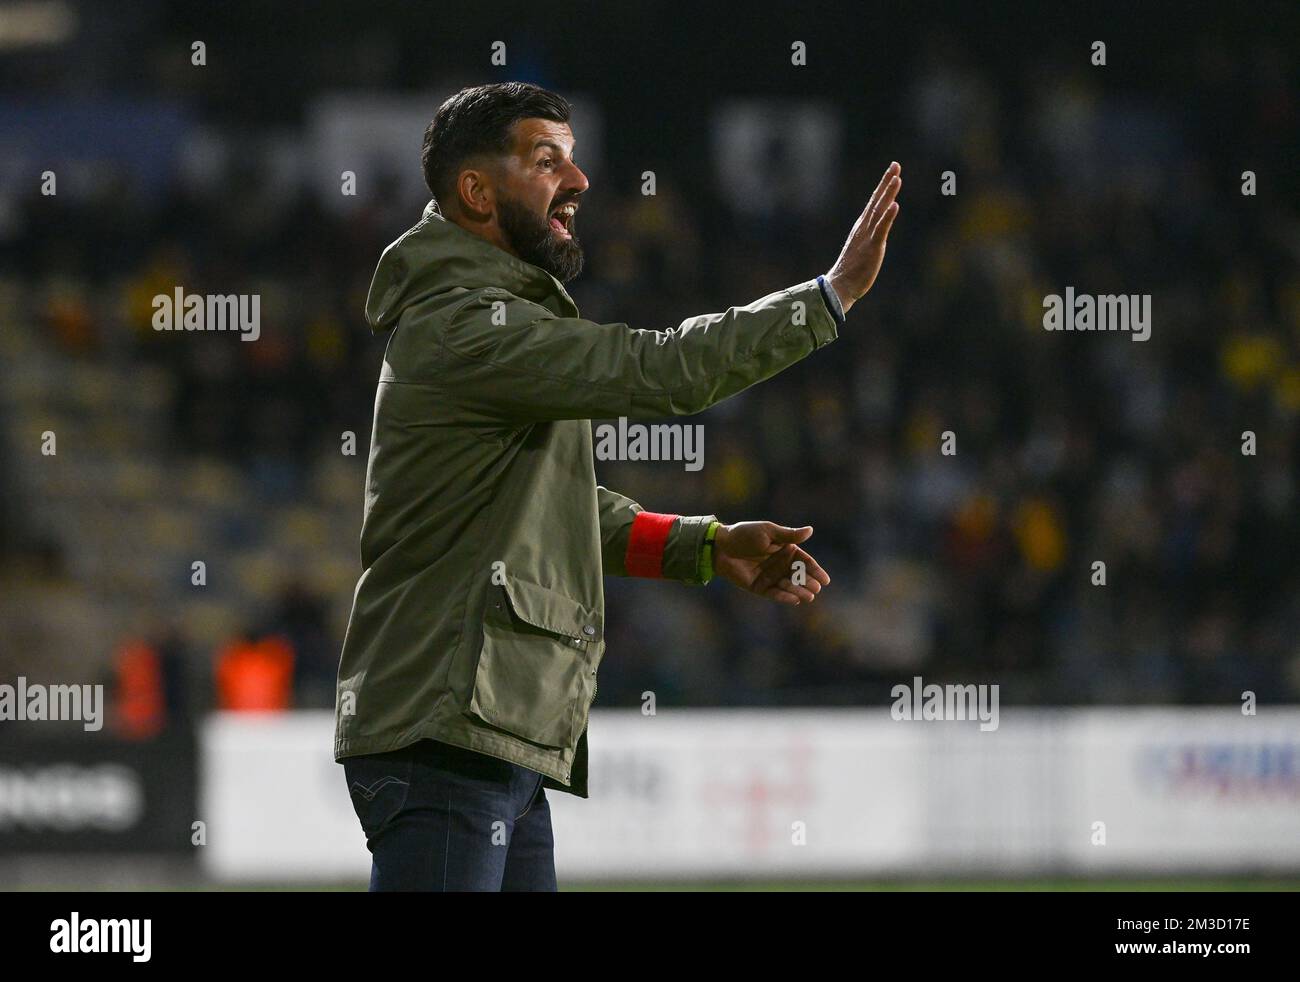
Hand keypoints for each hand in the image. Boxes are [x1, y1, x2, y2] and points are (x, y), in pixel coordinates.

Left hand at [712, 522, 829, 605]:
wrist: (721, 547)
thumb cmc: (744, 535)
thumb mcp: (768, 532)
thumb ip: (789, 535)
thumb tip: (810, 530)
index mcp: (784, 550)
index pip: (804, 562)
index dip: (815, 571)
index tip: (826, 580)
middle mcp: (779, 565)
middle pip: (798, 576)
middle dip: (808, 583)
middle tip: (816, 589)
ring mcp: (770, 577)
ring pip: (788, 586)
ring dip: (799, 592)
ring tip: (809, 596)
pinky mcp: (759, 587)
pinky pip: (774, 593)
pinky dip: (784, 597)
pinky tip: (795, 600)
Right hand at [825, 161, 901, 313]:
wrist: (840, 286)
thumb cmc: (851, 270)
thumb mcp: (861, 248)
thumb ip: (868, 238)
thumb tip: (875, 232)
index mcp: (862, 227)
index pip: (874, 202)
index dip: (883, 186)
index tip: (892, 171)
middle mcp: (864, 227)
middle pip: (877, 200)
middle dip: (886, 182)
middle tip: (895, 165)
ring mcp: (867, 236)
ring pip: (879, 210)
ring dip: (888, 194)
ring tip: (897, 178)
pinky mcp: (872, 247)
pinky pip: (881, 229)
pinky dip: (888, 216)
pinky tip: (895, 205)